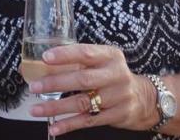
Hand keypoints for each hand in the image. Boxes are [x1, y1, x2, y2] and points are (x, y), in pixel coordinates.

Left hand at [27, 43, 159, 135]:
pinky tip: (54, 127)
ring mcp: (119, 97)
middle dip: (55, 83)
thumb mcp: (101, 61)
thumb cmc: (111, 75)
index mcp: (110, 56)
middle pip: (82, 80)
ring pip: (83, 103)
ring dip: (56, 107)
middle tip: (34, 87)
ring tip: (36, 110)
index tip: (45, 58)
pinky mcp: (118, 116)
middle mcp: (116, 75)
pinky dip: (70, 125)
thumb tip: (34, 66)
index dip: (65, 55)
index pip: (85, 53)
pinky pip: (89, 121)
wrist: (145, 98)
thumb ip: (75, 61)